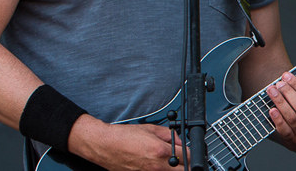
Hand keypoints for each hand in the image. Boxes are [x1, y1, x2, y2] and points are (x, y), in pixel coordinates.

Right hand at [67, 116, 186, 170]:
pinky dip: (161, 170)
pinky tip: (157, 164)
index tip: (189, 152)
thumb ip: (169, 135)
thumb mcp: (151, 129)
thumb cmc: (123, 136)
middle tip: (182, 159)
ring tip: (167, 160)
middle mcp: (156, 166)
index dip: (191, 153)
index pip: (187, 156)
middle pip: (182, 170)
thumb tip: (180, 141)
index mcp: (160, 151)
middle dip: (185, 164)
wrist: (104, 145)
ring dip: (173, 168)